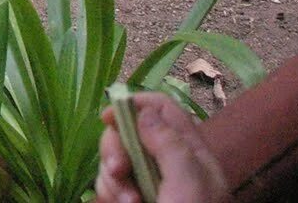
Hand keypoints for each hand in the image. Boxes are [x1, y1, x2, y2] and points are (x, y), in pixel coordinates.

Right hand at [96, 92, 229, 202]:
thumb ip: (169, 143)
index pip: (162, 109)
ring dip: (113, 181)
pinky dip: (109, 196)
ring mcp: (148, 185)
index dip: (134, 105)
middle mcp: (166, 164)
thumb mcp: (189, 184)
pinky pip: (107, 187)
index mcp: (190, 153)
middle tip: (120, 172)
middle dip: (115, 150)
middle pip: (127, 133)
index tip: (110, 118)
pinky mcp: (131, 202)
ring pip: (113, 162)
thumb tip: (142, 111)